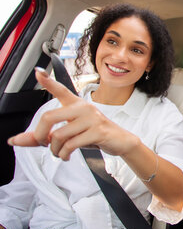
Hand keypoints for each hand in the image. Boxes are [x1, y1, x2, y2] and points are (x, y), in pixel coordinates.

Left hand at [7, 68, 138, 159]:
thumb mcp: (69, 134)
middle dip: (39, 135)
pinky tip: (66, 155)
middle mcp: (83, 108)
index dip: (48, 81)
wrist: (120, 141)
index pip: (61, 90)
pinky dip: (64, 154)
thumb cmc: (93, 135)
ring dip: (54, 150)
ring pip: (58, 135)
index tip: (38, 72)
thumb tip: (16, 140)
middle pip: (49, 117)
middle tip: (43, 144)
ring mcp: (91, 119)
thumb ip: (42, 137)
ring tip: (59, 153)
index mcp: (76, 104)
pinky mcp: (97, 131)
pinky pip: (71, 144)